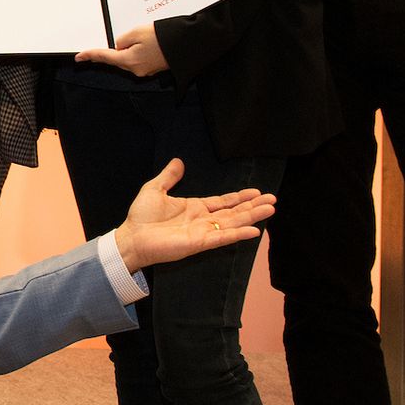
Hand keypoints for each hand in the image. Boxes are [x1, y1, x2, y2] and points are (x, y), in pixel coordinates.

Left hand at [76, 23, 168, 77]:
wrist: (187, 45)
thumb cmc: (164, 37)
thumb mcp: (137, 32)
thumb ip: (122, 39)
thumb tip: (118, 46)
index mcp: (129, 60)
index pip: (105, 57)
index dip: (91, 55)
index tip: (79, 57)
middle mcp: (136, 70)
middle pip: (118, 59)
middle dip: (117, 48)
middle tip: (128, 38)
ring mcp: (145, 71)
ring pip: (129, 58)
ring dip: (130, 48)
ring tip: (144, 37)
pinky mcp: (152, 68)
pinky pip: (139, 59)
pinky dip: (138, 51)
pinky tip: (147, 43)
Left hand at [112, 160, 275, 273]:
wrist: (131, 237)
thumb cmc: (141, 217)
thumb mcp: (155, 189)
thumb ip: (169, 176)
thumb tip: (178, 161)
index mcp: (195, 208)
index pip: (224, 202)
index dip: (240, 197)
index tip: (256, 191)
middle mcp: (203, 221)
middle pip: (234, 212)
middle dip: (253, 205)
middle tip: (273, 199)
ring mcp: (203, 232)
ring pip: (233, 223)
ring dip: (252, 216)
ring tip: (271, 209)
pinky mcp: (199, 243)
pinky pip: (223, 238)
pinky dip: (238, 234)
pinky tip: (254, 231)